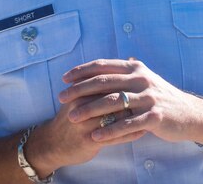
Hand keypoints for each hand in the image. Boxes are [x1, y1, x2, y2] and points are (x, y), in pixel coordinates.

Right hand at [26, 91, 145, 174]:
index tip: (143, 82)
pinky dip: (129, 134)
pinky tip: (142, 132)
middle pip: (113, 97)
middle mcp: (82, 104)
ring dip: (133, 116)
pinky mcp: (88, 140)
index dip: (125, 82)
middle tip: (149, 97)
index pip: (107, 81)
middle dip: (131, 98)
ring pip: (115, 117)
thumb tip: (130, 60)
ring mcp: (85, 123)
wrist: (53, 143)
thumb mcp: (81, 95)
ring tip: (149, 114)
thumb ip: (101, 80)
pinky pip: (113, 137)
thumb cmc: (72, 115)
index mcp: (81, 91)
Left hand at [59, 58, 202, 145]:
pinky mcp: (154, 117)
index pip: (104, 66)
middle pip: (105, 82)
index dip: (82, 71)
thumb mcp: (146, 78)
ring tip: (72, 117)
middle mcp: (142, 79)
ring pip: (113, 102)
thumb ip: (128, 71)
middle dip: (80, 89)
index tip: (64, 79)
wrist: (189, 113)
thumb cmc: (162, 97)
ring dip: (90, 110)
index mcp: (136, 68)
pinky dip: (109, 130)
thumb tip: (110, 63)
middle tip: (61, 97)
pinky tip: (95, 136)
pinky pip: (127, 124)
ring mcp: (149, 98)